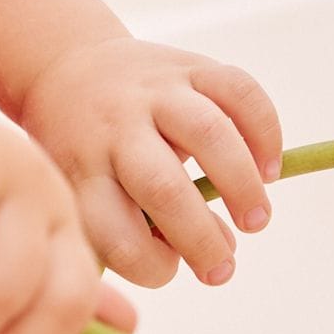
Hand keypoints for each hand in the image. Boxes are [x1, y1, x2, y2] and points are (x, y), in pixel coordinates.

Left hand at [15, 35, 284, 291]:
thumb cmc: (81, 150)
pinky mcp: (189, 65)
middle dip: (202, 241)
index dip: (152, 268)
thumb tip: (219, 253)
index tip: (170, 268)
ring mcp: (154, 92)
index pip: (115, 236)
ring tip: (256, 222)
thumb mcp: (82, 190)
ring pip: (208, 133)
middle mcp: (114, 129)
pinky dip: (265, 133)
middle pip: (164, 189)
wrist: (66, 66)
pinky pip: (239, 91)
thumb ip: (135, 229)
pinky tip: (267, 170)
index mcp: (80, 171)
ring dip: (242, 186)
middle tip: (222, 268)